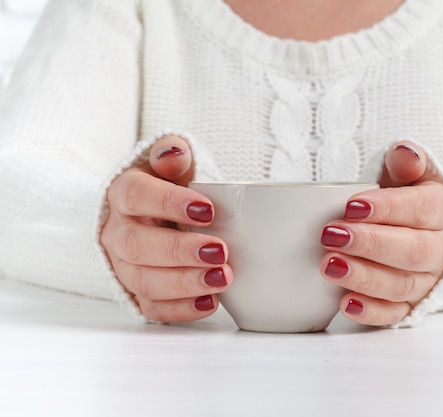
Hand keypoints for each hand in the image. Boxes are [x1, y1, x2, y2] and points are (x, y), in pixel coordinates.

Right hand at [100, 135, 232, 321]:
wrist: (155, 215)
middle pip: (137, 245)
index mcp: (124, 194)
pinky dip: (181, 309)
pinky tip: (210, 302)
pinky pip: (152, 308)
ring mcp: (123, 265)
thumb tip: (174, 153)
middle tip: (219, 251)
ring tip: (222, 278)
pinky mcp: (138, 292)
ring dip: (185, 282)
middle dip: (180, 251)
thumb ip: (173, 155)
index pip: (136, 196)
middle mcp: (117, 232)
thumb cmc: (169, 187)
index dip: (169, 203)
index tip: (207, 210)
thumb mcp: (172, 165)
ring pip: (144, 280)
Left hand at [320, 141, 442, 325]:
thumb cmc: (412, 200)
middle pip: (412, 251)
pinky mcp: (414, 306)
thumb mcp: (412, 175)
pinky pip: (396, 315)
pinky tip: (346, 304)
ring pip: (402, 285)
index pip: (420, 209)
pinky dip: (372, 313)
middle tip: (331, 236)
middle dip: (370, 244)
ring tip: (330, 266)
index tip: (351, 206)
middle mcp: (442, 249)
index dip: (387, 208)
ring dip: (364, 277)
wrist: (437, 235)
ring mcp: (430, 281)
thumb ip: (407, 162)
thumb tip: (405, 153)